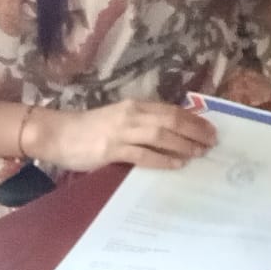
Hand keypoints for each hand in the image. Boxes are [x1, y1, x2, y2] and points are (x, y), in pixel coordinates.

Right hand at [28, 99, 217, 171]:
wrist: (58, 134)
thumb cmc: (90, 129)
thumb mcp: (119, 118)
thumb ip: (141, 122)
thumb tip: (171, 132)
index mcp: (135, 106)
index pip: (171, 110)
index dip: (193, 119)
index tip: (210, 129)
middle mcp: (131, 115)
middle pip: (171, 120)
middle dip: (194, 131)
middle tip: (212, 142)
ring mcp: (121, 131)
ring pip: (160, 134)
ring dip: (183, 144)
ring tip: (199, 153)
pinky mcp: (111, 149)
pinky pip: (142, 154)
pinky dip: (162, 159)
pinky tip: (176, 164)